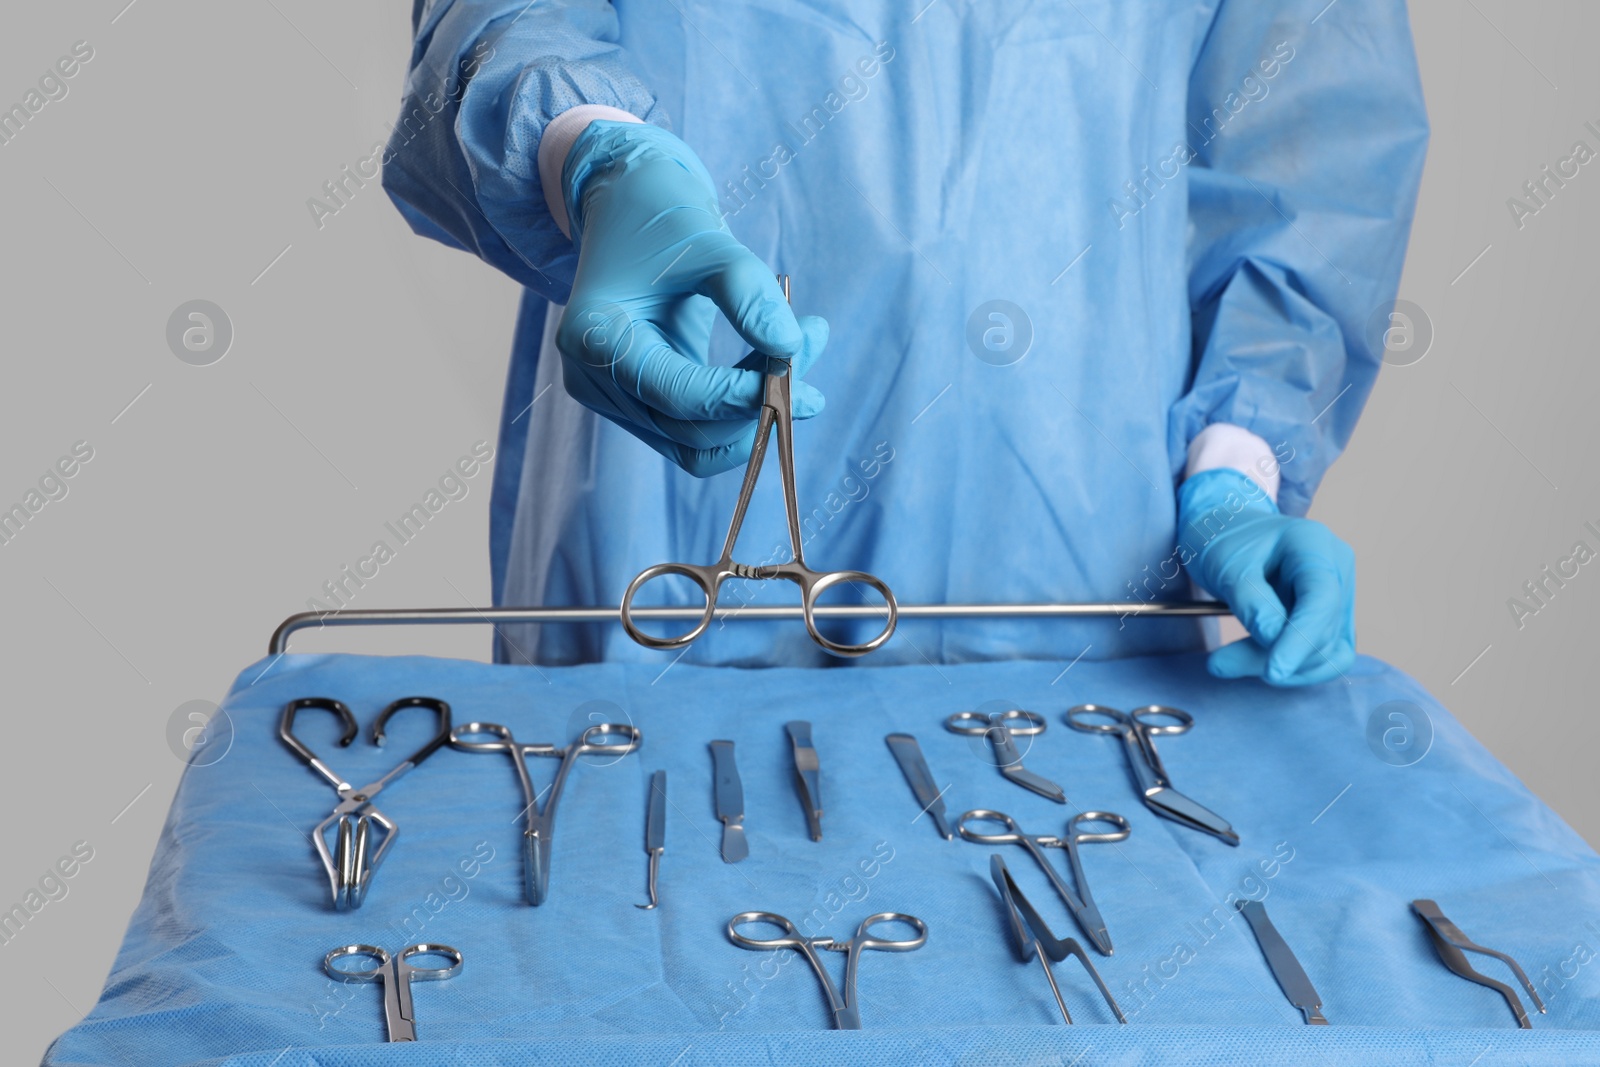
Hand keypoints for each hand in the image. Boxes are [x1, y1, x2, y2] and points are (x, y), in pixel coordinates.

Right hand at [554, 121, 827, 475]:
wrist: (628, 209)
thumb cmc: (662, 218)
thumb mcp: (707, 240)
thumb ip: (747, 293)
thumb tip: (789, 349)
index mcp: (594, 335)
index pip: (678, 395)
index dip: (741, 395)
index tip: (798, 373)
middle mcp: (592, 378)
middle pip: (689, 430)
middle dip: (757, 403)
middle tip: (811, 343)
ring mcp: (612, 398)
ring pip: (697, 443)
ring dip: (754, 412)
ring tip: (800, 349)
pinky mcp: (636, 404)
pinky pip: (695, 431)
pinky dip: (739, 408)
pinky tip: (772, 363)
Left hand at [1177, 469, 1355, 685]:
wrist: (1226, 534)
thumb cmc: (1224, 542)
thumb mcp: (1226, 567)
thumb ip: (1251, 603)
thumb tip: (1274, 640)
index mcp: (1313, 543)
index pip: (1321, 597)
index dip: (1301, 638)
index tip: (1273, 671)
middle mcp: (1336, 567)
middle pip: (1323, 629)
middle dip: (1275, 655)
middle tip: (1219, 664)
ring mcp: (1339, 593)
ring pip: (1326, 650)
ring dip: (1281, 667)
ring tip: (1228, 661)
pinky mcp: (1331, 618)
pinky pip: (1324, 655)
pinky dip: (1291, 667)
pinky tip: (1254, 661)